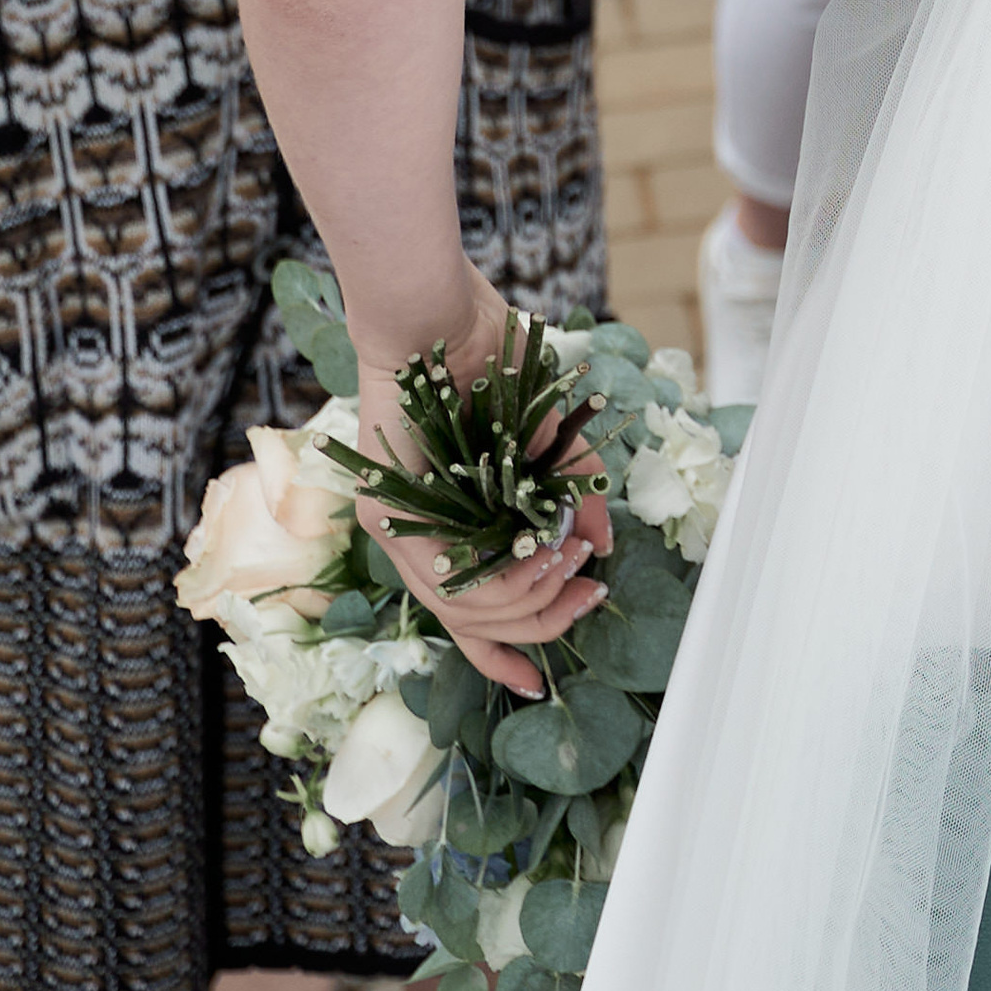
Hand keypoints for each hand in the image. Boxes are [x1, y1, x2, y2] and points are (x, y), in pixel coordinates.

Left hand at [355, 270, 613, 690]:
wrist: (437, 309)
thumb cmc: (485, 360)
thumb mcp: (543, 437)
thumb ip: (570, 490)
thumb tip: (602, 544)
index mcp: (447, 525)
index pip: (467, 614)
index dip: (502, 652)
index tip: (535, 681)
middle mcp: (414, 539)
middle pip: (472, 625)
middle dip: (543, 622)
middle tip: (589, 592)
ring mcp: (396, 531)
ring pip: (464, 612)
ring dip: (532, 599)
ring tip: (573, 564)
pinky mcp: (388, 516)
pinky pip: (450, 581)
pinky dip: (507, 579)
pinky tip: (546, 556)